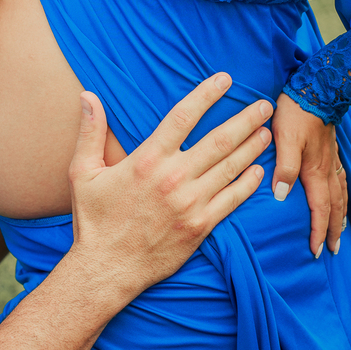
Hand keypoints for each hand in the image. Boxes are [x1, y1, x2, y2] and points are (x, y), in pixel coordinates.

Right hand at [66, 73, 271, 301]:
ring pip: (230, 168)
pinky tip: (258, 171)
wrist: (106, 269)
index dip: (206, 94)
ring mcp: (190, 203)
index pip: (183, 116)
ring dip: (252, 147)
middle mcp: (173, 178)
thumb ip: (90, 132)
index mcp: (147, 159)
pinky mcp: (200, 227)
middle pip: (219, 140)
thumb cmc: (94, 219)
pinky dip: (248, 183)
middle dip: (245, 120)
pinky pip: (232, 200)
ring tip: (267, 132)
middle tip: (264, 105)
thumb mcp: (83, 172)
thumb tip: (87, 96)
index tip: (224, 80)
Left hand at [270, 93, 346, 256]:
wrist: (317, 87)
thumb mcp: (283, 137)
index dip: (319, 231)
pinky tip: (340, 195)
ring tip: (340, 231)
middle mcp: (327, 169)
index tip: (318, 251)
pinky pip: (341, 180)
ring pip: (341, 194)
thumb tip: (282, 196)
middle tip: (332, 250)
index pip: (320, 209)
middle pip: (334, 207)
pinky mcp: (331, 150)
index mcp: (315, 171)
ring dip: (341, 215)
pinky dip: (343, 194)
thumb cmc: (295, 112)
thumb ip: (284, 167)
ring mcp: (331, 159)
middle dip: (333, 230)